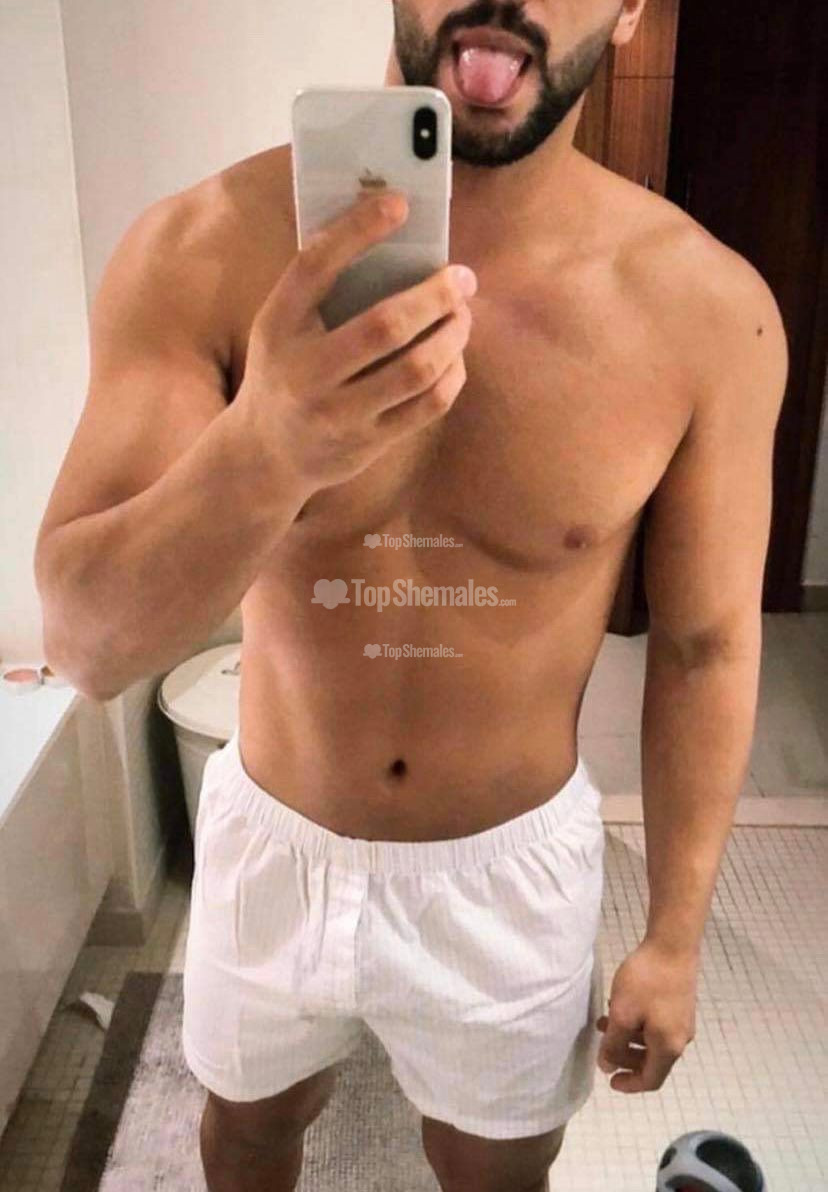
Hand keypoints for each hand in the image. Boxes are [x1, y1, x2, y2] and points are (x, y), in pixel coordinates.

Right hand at [233, 189, 476, 496]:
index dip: (358, 230)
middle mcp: (304, 372)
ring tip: (462, 315)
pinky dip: (452, 373)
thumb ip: (321, 289)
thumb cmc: (286, 371)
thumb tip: (389, 233)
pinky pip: (428, 405)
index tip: (399, 203)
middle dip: (435, 295)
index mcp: (278, 327)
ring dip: (453, 335)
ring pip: (417, 369)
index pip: (315, 267)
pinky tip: (454, 355)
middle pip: (385, 325)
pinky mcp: (367, 443)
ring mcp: (337, 414)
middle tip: (461, 277)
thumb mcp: (282, 328)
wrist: (266, 453)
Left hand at [595, 938, 698, 1092]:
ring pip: (651, 1041)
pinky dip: (637, 1024)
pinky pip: (656, 1025)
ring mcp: (682, 1021)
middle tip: (602, 1047)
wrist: (673, 946)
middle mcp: (680, 1039)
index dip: (629, 1084)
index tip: (609, 1081)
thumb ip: (613, 1044)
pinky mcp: (680, 1005)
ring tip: (603, 1021)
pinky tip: (621, 1007)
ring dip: (627, 1038)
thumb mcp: (623, 1015)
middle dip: (624, 1058)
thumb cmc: (646, 983)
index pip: (651, 1079)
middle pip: (651, 1061)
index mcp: (668, 1047)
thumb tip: (607, 1066)